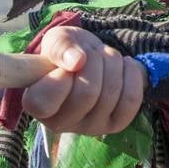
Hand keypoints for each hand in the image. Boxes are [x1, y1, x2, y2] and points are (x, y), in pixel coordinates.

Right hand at [20, 26, 145, 134]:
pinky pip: (131, 100)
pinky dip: (132, 75)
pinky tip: (124, 66)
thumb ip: (60, 47)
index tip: (65, 65)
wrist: (91, 58)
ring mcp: (89, 128)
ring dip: (113, 63)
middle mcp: (60, 123)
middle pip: (87, 93)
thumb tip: (77, 62)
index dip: (61, 76)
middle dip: (94, 61)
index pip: (45, 101)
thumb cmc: (67, 52)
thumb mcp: (57, 40)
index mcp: (36, 104)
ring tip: (105, 57)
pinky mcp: (114, 125)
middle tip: (90, 54)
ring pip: (111, 93)